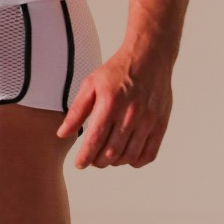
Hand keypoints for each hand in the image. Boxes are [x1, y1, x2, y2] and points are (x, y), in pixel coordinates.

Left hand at [55, 47, 173, 168]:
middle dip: (98, 161)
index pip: (95, 139)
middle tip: (91, 160)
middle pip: (112, 152)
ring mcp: (147, 121)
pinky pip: (148, 154)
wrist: (148, 58)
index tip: (79, 164)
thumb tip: (62, 133)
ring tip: (106, 157)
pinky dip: (135, 161)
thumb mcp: (90, 84)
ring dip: (115, 162)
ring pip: (129, 156)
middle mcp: (129, 115)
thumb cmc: (117, 71)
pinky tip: (126, 156)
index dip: (85, 156)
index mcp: (109, 103)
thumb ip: (76, 111)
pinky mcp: (160, 125)